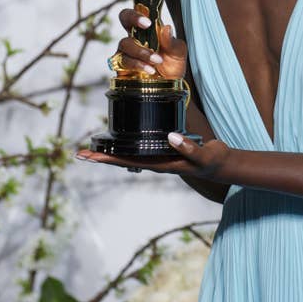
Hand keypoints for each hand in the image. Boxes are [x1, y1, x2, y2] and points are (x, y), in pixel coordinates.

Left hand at [76, 134, 230, 177]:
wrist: (223, 164)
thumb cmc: (214, 160)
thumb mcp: (204, 154)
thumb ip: (189, 148)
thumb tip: (170, 136)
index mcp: (161, 164)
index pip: (128, 162)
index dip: (107, 159)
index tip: (88, 156)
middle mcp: (156, 162)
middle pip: (123, 160)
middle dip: (102, 156)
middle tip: (79, 153)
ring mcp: (159, 157)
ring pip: (129, 155)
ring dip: (111, 152)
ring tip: (94, 147)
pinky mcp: (164, 149)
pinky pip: (140, 148)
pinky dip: (126, 144)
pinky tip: (120, 141)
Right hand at [116, 0, 186, 78]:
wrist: (169, 88)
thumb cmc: (173, 65)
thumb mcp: (180, 52)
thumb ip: (173, 42)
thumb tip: (165, 27)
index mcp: (151, 23)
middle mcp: (137, 33)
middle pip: (124, 15)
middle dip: (133, 17)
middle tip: (147, 24)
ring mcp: (128, 47)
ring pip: (125, 40)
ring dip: (141, 50)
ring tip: (157, 61)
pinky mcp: (122, 63)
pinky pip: (124, 58)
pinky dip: (138, 63)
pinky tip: (150, 68)